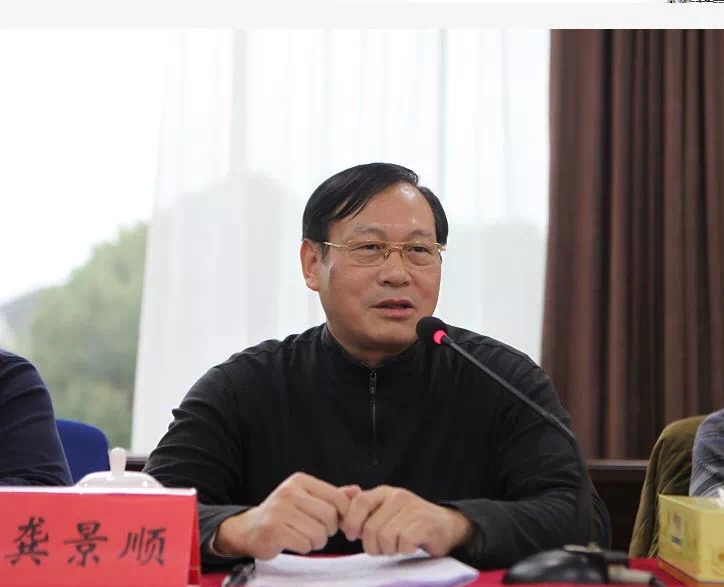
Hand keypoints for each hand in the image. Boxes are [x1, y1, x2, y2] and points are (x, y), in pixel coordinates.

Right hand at [214, 472, 359, 559]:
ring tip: (303, 536)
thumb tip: (357, 491)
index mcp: (300, 481)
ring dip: (316, 541)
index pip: (337, 498)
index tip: (333, 521)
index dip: (341, 514)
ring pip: (319, 533)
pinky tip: (293, 541)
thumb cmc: (284, 514)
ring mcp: (280, 510)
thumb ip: (333, 495)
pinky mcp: (274, 530)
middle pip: (330, 516)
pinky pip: (305, 544)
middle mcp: (289, 492)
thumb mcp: (307, 498)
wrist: (250, 529)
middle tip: (315, 530)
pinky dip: (303, 547)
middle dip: (327, 529)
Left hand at [340, 485, 473, 556]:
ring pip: (385, 538)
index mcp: (384, 492)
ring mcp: (413, 508)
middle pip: (370, 528)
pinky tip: (410, 546)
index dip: (351, 522)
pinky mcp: (425, 523)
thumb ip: (360, 511)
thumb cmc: (409, 523)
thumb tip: (338, 511)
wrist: (446, 526)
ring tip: (397, 547)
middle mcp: (398, 496)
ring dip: (389, 550)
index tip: (353, 535)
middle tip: (383, 548)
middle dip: (373, 546)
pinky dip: (404, 550)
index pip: (359, 503)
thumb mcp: (383, 512)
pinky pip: (403, 543)